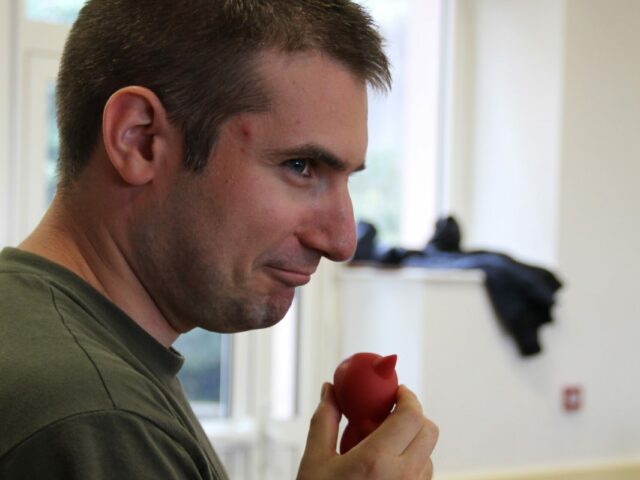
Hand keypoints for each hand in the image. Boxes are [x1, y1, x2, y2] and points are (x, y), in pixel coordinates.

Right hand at [297, 383, 437, 479]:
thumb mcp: (315, 461)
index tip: (396, 391)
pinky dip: (410, 466)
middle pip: (429, 431)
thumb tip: (330, 391)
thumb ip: (325, 420)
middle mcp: (403, 478)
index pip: (411, 415)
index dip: (407, 396)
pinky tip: (384, 471)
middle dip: (413, 416)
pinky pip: (423, 478)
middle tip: (391, 413)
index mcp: (377, 461)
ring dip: (412, 443)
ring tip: (382, 446)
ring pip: (428, 456)